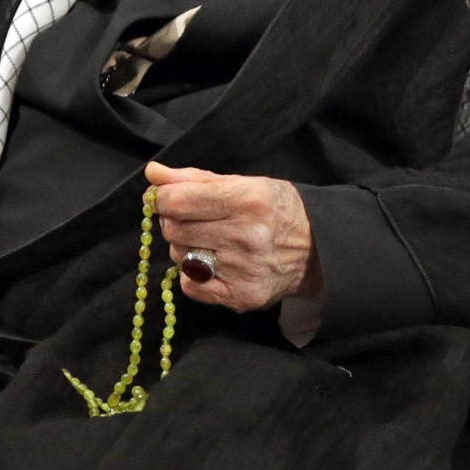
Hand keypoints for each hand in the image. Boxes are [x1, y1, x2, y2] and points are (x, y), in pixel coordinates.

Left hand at [146, 160, 317, 312]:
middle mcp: (246, 237)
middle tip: (192, 219)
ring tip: (210, 241)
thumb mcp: (242, 183)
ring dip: (185, 247)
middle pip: (174, 230)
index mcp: (247, 201)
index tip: (167, 199)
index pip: (178, 202)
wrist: (316, 249)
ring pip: (180, 257)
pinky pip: (190, 286)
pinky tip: (213, 264)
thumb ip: (193, 179)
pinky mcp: (242, 296)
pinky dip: (193, 275)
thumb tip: (153, 173)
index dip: (163, 199)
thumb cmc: (275, 209)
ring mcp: (244, 270)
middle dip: (174, 222)